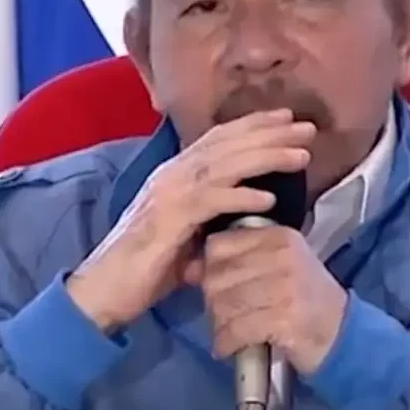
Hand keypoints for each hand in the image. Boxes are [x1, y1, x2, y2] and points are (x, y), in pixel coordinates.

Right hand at [66, 109, 315, 332]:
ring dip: (265, 157)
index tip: (287, 119)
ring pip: (224, 165)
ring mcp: (168, 195)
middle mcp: (171, 175)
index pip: (218, 139)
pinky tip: (269, 196)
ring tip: (300, 155)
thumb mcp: (185, 237)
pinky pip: (211, 200)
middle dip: (269, 132)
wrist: (102, 290)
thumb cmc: (144, 267)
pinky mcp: (168, 220)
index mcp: (174, 175)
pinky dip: (241, 195)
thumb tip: (247, 223)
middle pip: (226, 144)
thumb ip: (212, 223)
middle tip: (306, 127)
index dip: (253, 126)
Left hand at [192, 225, 348, 375]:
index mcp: (279, 237)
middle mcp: (282, 256)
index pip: (220, 245)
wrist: (343, 335)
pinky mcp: (284, 318)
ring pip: (223, 303)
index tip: (221, 289)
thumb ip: (239, 263)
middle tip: (224, 318)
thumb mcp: (278, 268)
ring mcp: (284, 286)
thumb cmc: (306, 300)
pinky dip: (226, 342)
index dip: (210, 270)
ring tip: (229, 333)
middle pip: (217, 276)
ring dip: (219, 325)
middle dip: (213, 302)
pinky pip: (236, 329)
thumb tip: (189, 269)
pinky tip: (230, 348)